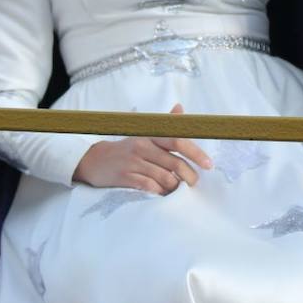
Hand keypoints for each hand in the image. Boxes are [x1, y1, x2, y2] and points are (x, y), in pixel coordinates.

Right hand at [72, 104, 213, 193]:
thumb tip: (180, 108)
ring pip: (165, 178)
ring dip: (176, 187)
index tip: (208, 165)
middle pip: (175, 163)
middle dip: (189, 176)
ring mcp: (133, 162)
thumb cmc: (125, 148)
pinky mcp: (125, 177)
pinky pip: (150, 188)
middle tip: (194, 183)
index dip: (196, 153)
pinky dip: (161, 193)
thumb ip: (164, 123)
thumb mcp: (143, 132)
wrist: (94, 160)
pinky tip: (163, 194)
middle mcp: (143, 146)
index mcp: (150, 134)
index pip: (178, 141)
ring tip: (178, 190)